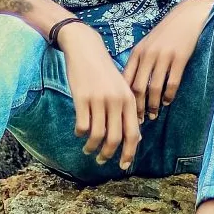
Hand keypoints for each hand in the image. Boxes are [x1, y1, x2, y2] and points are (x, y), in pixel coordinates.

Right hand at [58, 22, 140, 169]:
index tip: (123, 165)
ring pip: (97, 135)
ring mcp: (98, 99)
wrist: (86, 48)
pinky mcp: (82, 97)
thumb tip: (134, 138)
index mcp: (128, 99)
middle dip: (108, 154)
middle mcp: (116, 100)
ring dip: (92, 147)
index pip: (133, 133)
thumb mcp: (120, 87)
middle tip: (101, 160)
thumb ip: (127, 110)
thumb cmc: (104, 70)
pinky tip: (79, 133)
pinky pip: (82, 125)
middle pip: (115, 138)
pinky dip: (81, 133)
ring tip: (88, 149)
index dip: (129, 152)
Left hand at [122, 0, 213, 123]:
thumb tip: (130, 87)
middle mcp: (148, 55)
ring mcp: (163, 56)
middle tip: (139, 120)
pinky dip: (168, 96)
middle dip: (138, 107)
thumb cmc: (165, 33)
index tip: (126, 111)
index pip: (126, 80)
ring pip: (154, 88)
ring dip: (153, 105)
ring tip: (153, 115)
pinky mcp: (179, 58)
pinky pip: (172, 83)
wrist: (186, 17)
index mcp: (137, 52)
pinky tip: (167, 102)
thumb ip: (138, 62)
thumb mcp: (146, 45)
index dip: (125, 98)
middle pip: (138, 88)